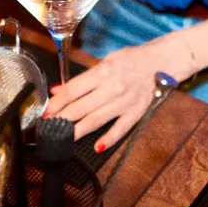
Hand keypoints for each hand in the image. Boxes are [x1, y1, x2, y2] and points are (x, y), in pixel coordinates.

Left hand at [45, 34, 198, 150]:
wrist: (163, 61)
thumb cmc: (133, 59)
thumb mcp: (106, 61)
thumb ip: (83, 77)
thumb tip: (59, 90)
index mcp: (103, 72)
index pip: (73, 91)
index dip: (56, 103)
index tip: (45, 112)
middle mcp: (113, 88)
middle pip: (80, 107)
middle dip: (60, 119)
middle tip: (47, 127)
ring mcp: (125, 102)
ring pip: (96, 120)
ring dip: (76, 131)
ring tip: (62, 138)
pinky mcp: (137, 112)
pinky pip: (120, 129)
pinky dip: (108, 139)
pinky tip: (97, 147)